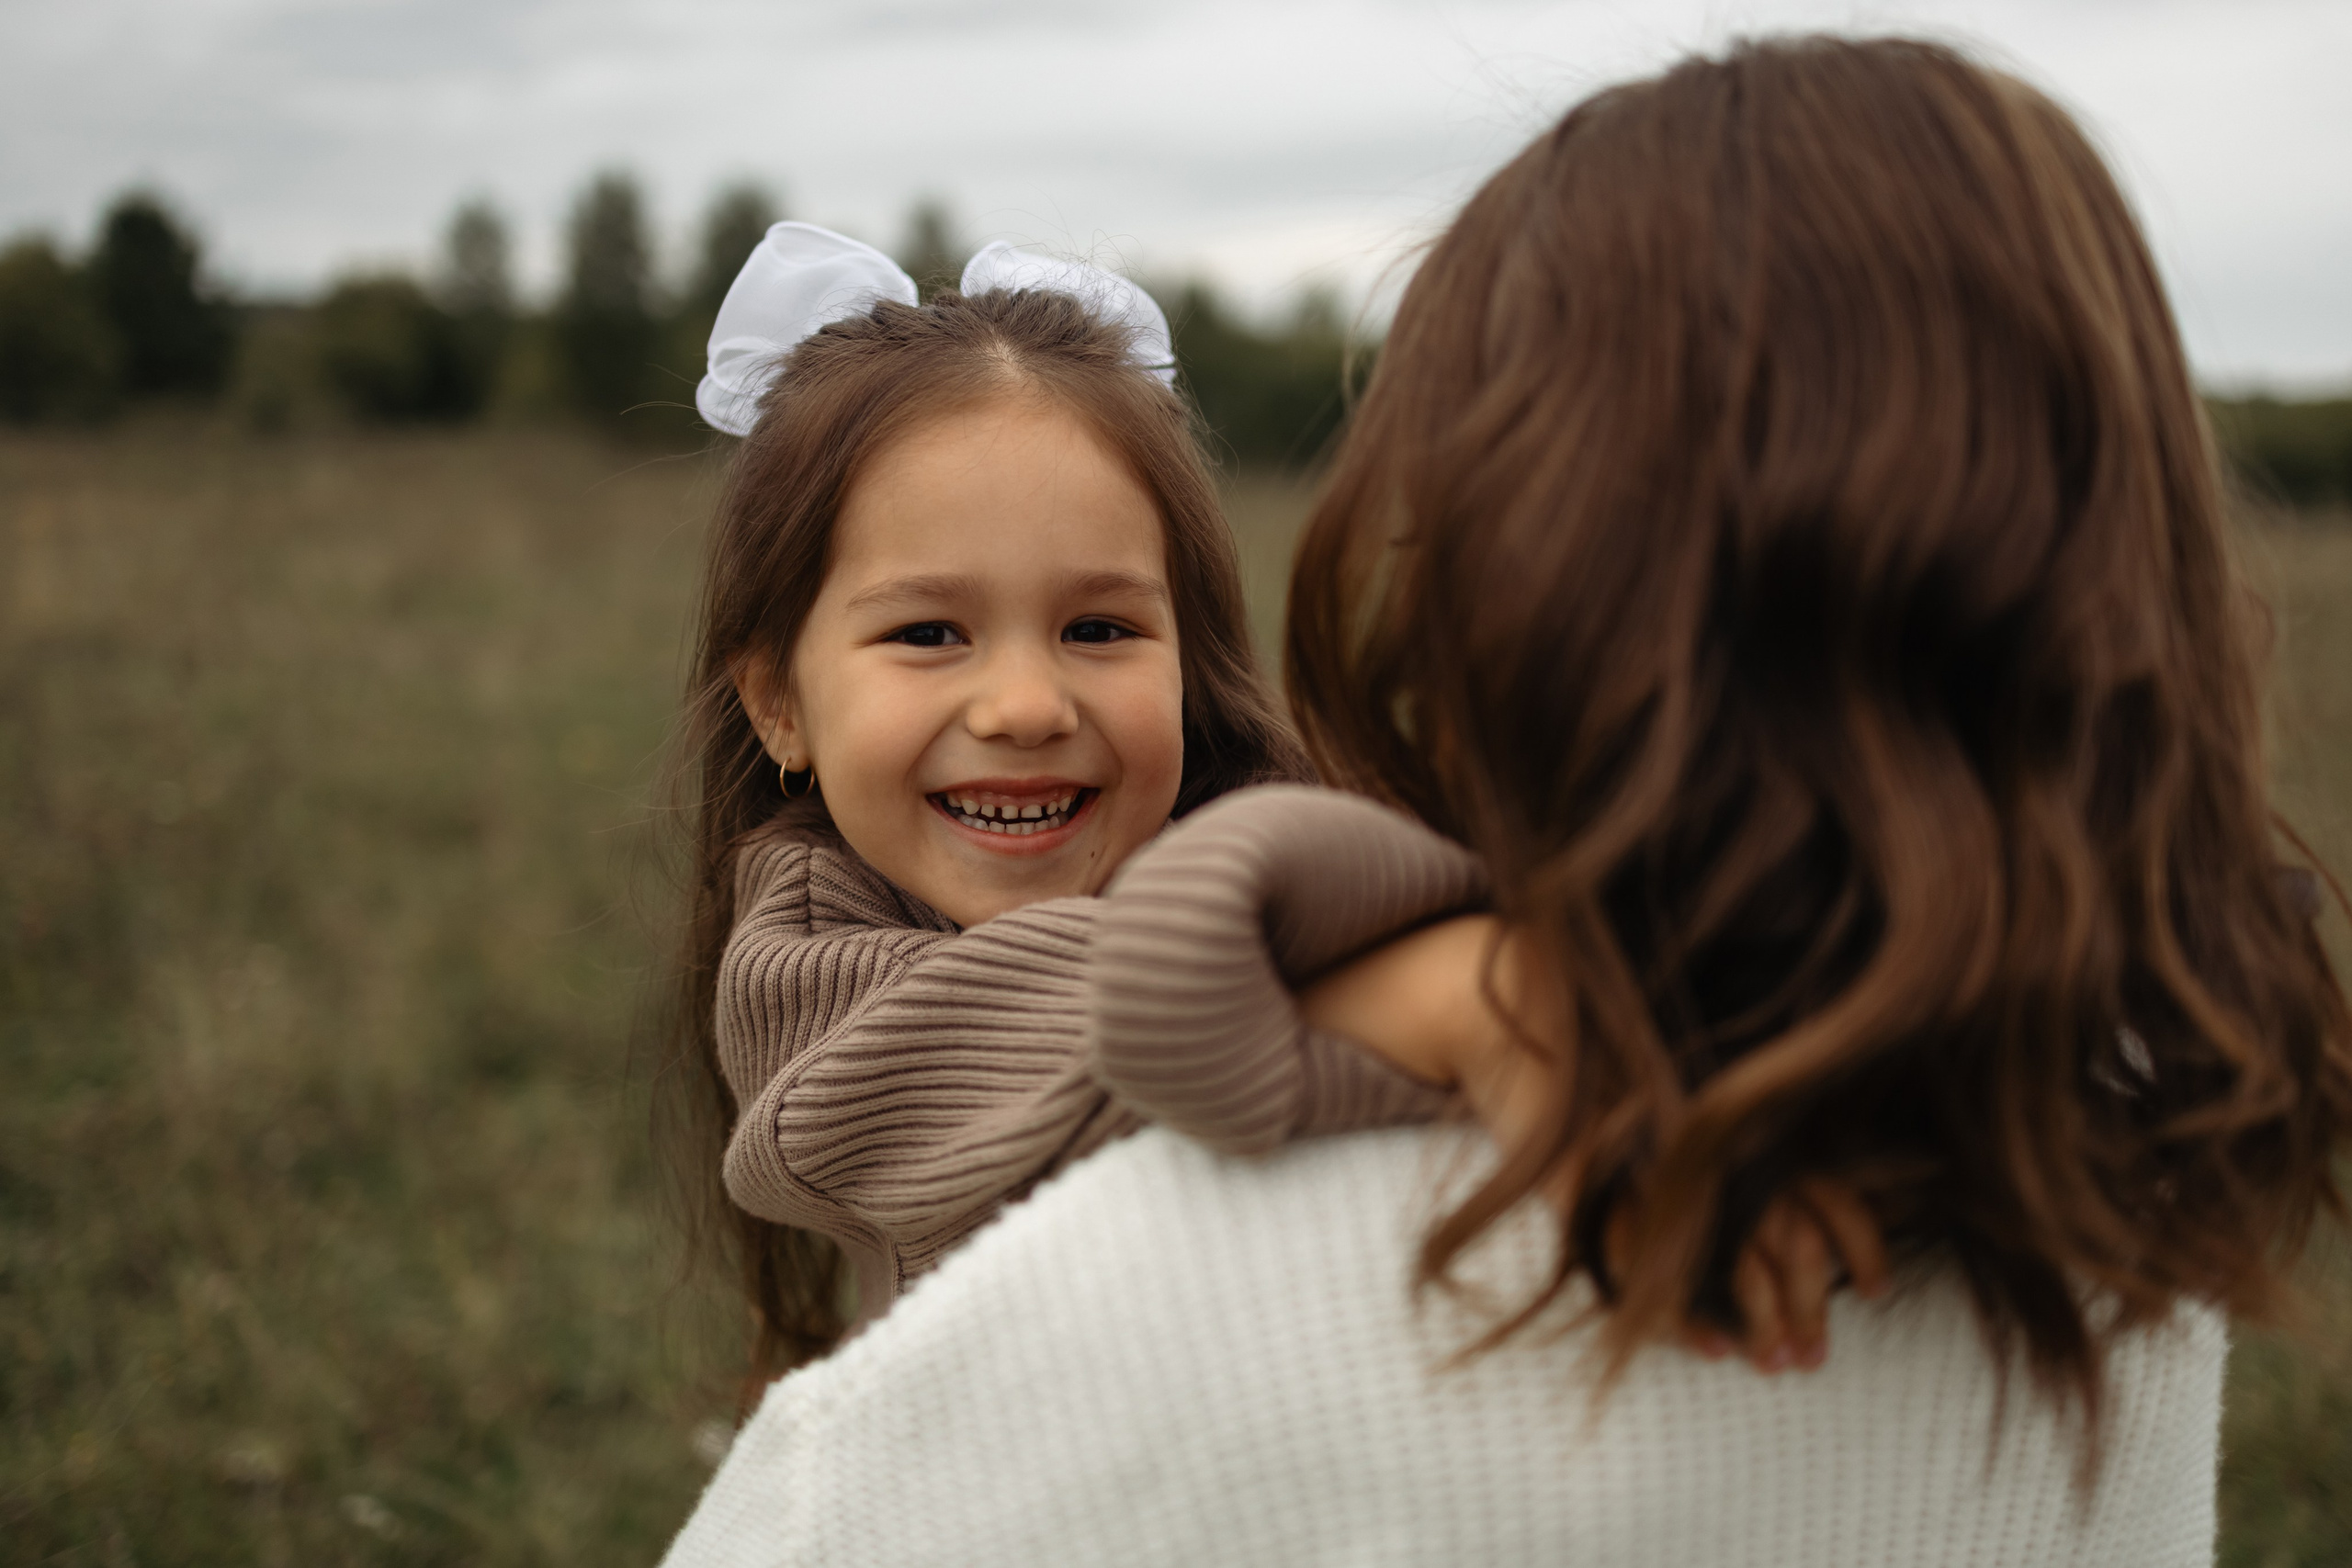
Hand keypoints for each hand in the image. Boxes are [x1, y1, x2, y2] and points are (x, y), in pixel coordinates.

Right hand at [1301, 917, 1890, 1370]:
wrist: (1510, 1012)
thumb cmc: (1610, 1048)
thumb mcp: (1690, 1078)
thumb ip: (1748, 1122)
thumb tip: (1815, 1191)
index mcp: (1746, 1104)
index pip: (1833, 1191)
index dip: (1863, 1251)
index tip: (1870, 1294)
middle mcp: (1712, 1134)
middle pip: (1790, 1244)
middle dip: (1806, 1312)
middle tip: (1810, 1358)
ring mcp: (1657, 1163)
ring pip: (1729, 1264)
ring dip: (1755, 1325)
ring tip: (1764, 1362)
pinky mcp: (1599, 1188)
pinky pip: (1652, 1266)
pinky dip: (1684, 1317)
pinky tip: (1705, 1346)